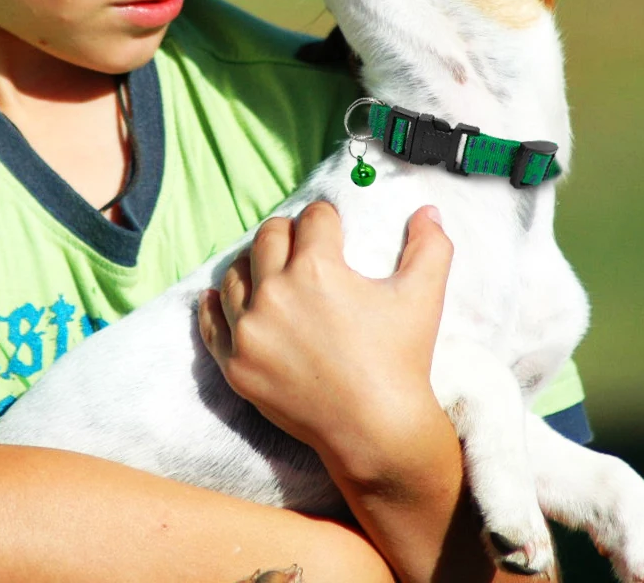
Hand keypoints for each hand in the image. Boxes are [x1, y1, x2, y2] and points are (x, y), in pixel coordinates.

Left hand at [197, 202, 453, 487]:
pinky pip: (212, 322)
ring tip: (268, 270)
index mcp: (316, 268)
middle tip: (301, 245)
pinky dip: (215, 305)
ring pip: (235, 274)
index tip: (332, 227)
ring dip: (253, 265)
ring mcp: (249, 330)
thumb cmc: (401, 360)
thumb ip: (430, 246)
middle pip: (269, 236)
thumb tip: (429, 211)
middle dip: (288, 233)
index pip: (313, 218)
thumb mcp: (423, 297)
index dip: (327, 218)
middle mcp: (275, 292)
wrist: (376, 432)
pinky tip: (218, 295)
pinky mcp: (235, 363)